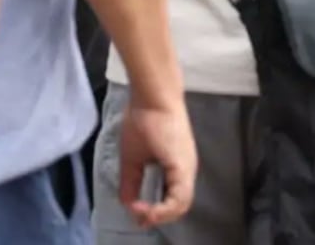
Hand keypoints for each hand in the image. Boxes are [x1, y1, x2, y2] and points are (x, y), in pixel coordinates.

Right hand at [117, 96, 197, 227]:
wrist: (152, 97)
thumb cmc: (143, 120)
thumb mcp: (132, 158)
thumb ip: (131, 182)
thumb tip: (127, 203)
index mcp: (176, 168)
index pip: (172, 200)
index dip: (155, 211)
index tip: (136, 212)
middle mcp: (185, 170)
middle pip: (179, 207)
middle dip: (157, 217)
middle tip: (138, 217)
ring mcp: (186, 167)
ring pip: (181, 205)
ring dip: (160, 215)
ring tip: (140, 212)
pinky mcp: (183, 165)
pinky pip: (180, 197)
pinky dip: (163, 208)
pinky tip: (146, 207)